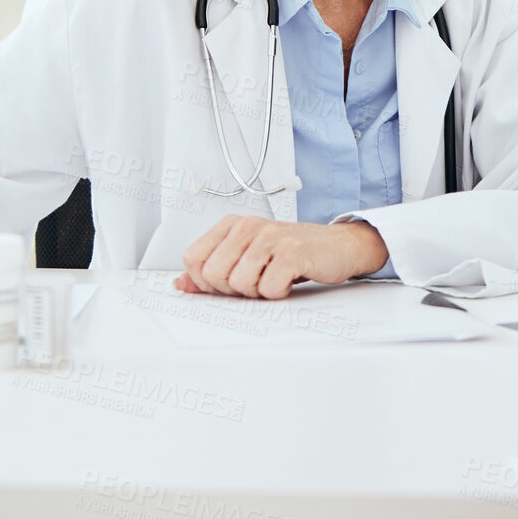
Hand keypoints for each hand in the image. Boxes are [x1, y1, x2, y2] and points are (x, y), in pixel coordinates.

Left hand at [174, 216, 388, 298]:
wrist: (337, 246)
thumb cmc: (291, 252)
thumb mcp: (247, 256)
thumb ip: (211, 270)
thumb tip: (180, 284)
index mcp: (231, 225)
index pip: (193, 260)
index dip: (207, 281)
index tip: (230, 280)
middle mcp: (248, 226)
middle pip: (213, 275)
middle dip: (232, 289)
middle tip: (256, 280)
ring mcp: (270, 237)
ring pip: (239, 283)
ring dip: (258, 292)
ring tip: (274, 278)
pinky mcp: (292, 252)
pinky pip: (268, 288)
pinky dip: (278, 293)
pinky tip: (288, 279)